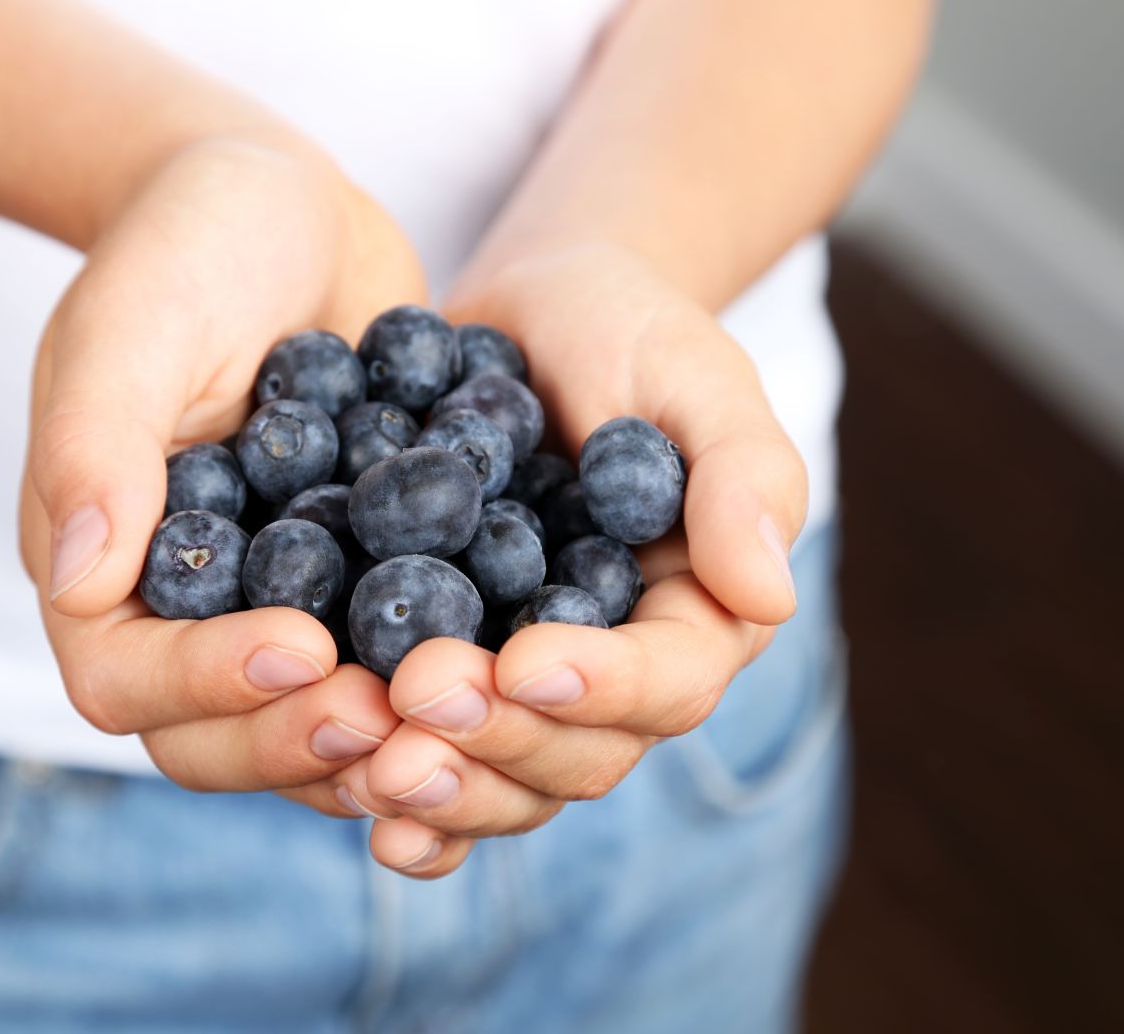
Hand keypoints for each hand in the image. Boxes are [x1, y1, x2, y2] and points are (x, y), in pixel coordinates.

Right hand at [19, 138, 425, 804]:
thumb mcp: (131, 324)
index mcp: (100, 566)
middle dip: (299, 737)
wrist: (286, 210)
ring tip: (459, 708)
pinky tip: (510, 668)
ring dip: (378, 737)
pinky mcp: (356, 588)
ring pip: (307, 722)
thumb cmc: (187, 245)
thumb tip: (79, 582)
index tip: (305, 645)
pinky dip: (436, 680)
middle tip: (393, 716)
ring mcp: (273, 607)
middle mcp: (181, 610)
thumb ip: (97, 447)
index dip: (207, 685)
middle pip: (216, 737)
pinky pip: (387, 664)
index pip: (124, 678)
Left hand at [317, 243, 806, 876]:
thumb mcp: (692, 372)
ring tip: (374, 769)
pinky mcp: (458, 672)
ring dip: (447, 787)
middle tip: (418, 698)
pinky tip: (355, 806)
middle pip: (583, 754)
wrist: (527, 318)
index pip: (672, 680)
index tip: (525, 661)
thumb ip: (742, 474)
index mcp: (699, 612)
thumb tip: (767, 597)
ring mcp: (532, 684)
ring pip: (511, 781)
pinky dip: (406, 803)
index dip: (602, 686)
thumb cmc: (626, 329)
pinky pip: (443, 761)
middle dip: (503, 740)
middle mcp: (619, 671)